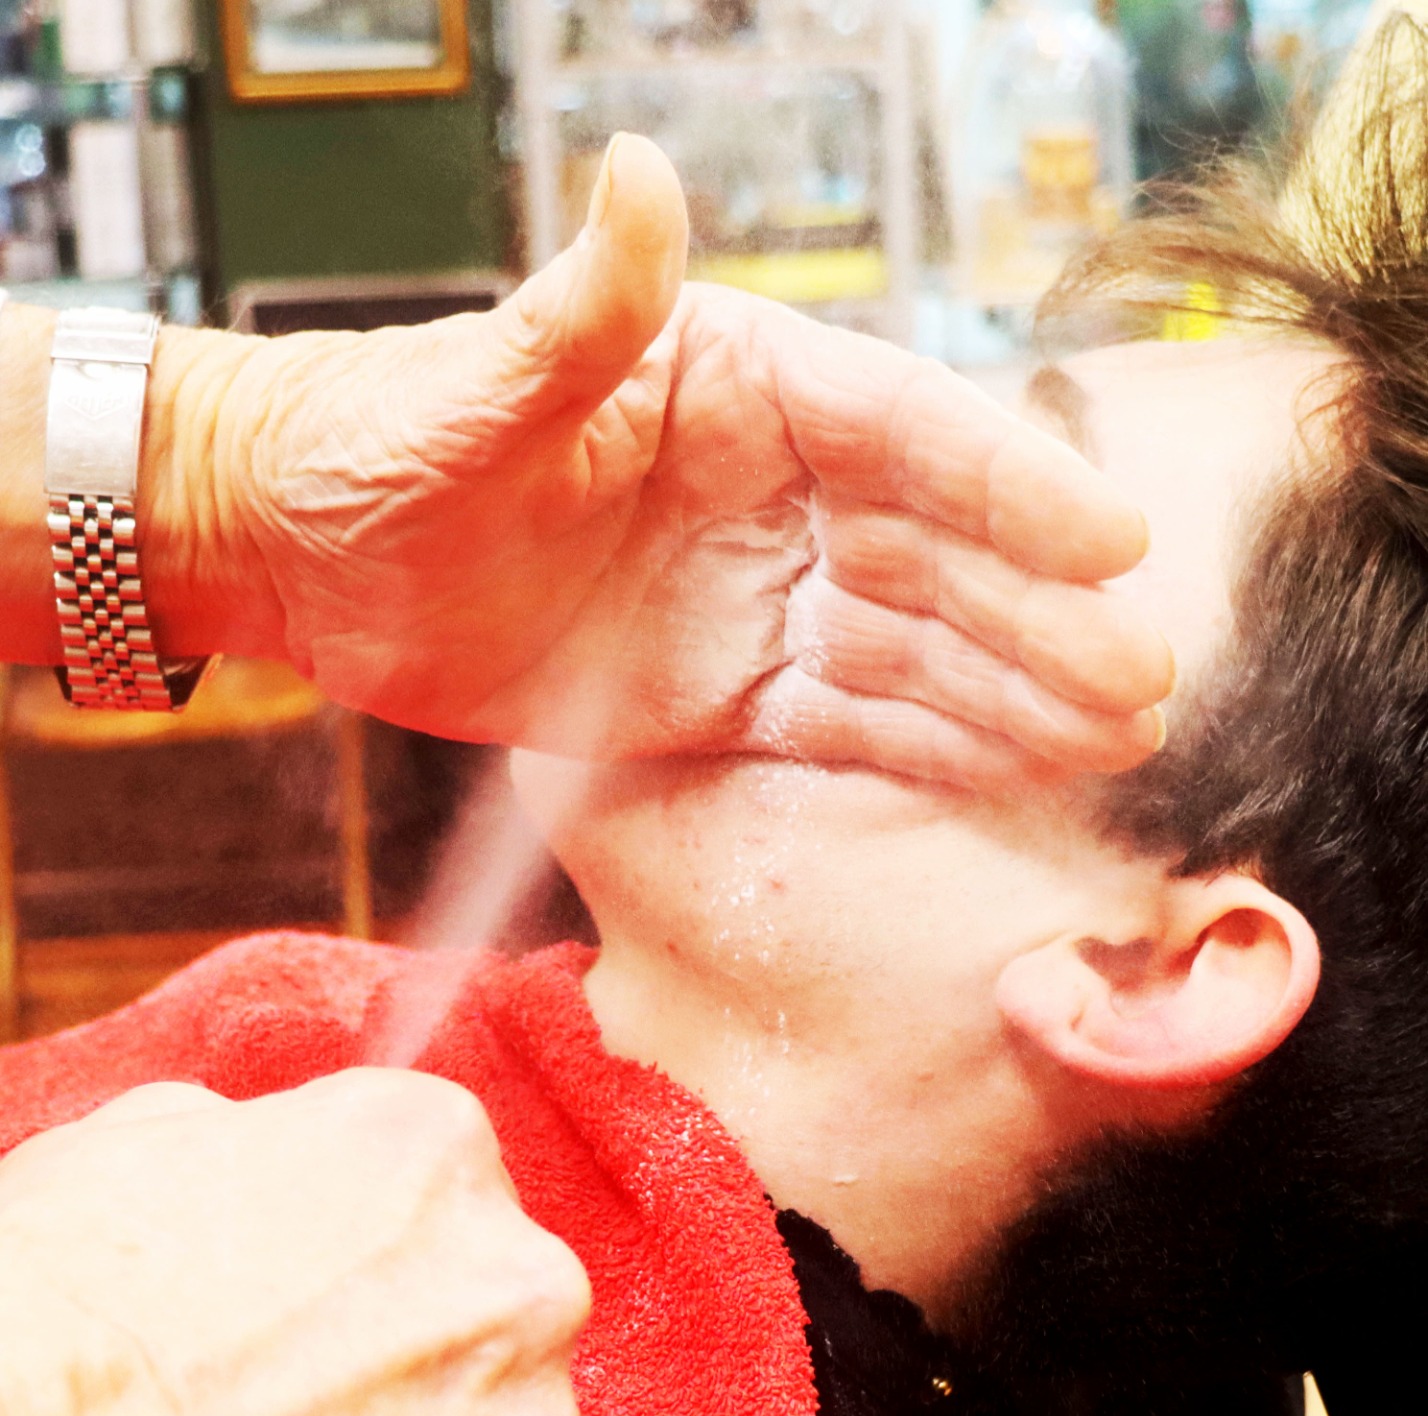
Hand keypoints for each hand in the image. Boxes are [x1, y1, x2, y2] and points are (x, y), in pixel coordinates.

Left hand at [191, 140, 1170, 788]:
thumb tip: (633, 171)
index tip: (1110, 545)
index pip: (905, 432)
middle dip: (1042, 616)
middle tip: (1146, 676)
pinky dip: (936, 745)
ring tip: (1120, 735)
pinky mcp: (725, 690)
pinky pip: (850, 721)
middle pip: (938, 553)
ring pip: (911, 647)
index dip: (1012, 490)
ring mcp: (756, 596)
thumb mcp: (473, 389)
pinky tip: (1025, 765)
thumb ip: (576, 314)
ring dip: (1016, 690)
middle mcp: (772, 490)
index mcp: (740, 387)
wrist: (302, 559)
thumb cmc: (374, 446)